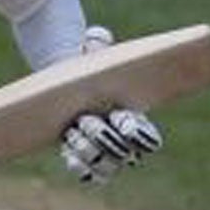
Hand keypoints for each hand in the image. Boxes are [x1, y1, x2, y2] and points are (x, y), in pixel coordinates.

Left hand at [60, 26, 162, 184]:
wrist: (63, 79)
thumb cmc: (85, 65)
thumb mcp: (93, 52)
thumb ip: (97, 44)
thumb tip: (97, 38)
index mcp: (134, 116)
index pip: (146, 135)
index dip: (139, 135)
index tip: (124, 122)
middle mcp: (122, 138)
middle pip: (122, 152)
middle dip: (104, 139)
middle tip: (85, 119)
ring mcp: (103, 149)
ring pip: (105, 165)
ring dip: (88, 151)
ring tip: (72, 132)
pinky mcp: (83, 155)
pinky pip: (87, 171)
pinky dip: (80, 165)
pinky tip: (69, 153)